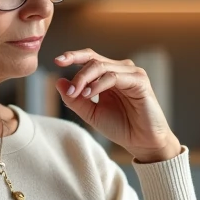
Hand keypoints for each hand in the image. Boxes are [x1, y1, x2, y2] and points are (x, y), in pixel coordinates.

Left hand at [53, 49, 178, 160]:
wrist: (142, 142)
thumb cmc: (121, 127)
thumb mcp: (91, 113)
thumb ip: (75, 99)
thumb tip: (58, 82)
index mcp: (110, 74)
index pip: (90, 58)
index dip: (73, 56)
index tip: (57, 61)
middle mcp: (121, 70)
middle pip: (93, 60)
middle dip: (77, 74)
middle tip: (69, 92)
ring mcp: (131, 73)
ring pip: (102, 66)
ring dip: (85, 79)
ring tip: (77, 95)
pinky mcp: (140, 81)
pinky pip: (114, 77)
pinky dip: (99, 84)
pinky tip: (89, 94)